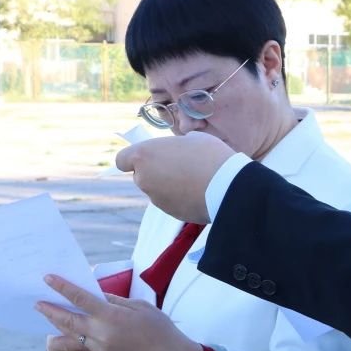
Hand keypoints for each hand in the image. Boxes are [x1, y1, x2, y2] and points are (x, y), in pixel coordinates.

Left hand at [35, 274, 202, 350]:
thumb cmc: (159, 327)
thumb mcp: (139, 306)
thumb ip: (114, 301)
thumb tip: (97, 296)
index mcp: (111, 316)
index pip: (80, 299)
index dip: (63, 287)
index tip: (48, 278)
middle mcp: (101, 333)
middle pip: (68, 321)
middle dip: (50, 311)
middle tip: (37, 303)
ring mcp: (101, 347)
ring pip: (73, 334)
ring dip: (58, 323)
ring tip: (47, 313)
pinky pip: (83, 342)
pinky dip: (73, 333)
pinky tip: (70, 327)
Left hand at [115, 134, 236, 223]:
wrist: (228, 186)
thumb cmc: (210, 155)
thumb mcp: (192, 138)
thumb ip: (175, 145)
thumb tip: (179, 151)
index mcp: (144, 156)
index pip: (122, 160)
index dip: (134, 158)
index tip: (151, 156)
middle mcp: (144, 179)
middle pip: (141, 175)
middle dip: (155, 172)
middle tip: (179, 165)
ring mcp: (156, 198)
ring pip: (156, 190)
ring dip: (168, 185)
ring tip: (194, 179)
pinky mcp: (170, 212)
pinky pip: (170, 202)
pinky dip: (179, 198)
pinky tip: (199, 192)